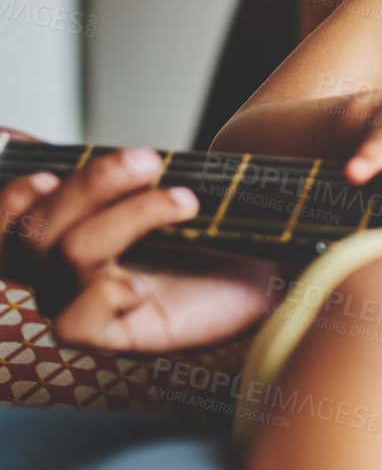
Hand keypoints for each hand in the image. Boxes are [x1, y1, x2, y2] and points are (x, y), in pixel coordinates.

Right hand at [0, 133, 280, 351]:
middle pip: (33, 230)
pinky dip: (104, 295)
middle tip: (149, 160)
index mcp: (61, 231)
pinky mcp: (114, 336)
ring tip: (185, 201)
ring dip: (129, 217)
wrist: (267, 263)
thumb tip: (45, 133)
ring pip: (67, 257)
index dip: (9, 197)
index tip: (47, 169)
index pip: (5, 222)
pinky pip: (73, 325)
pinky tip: (142, 287)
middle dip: (91, 183)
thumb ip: (118, 166)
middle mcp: (59, 272)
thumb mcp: (164, 182)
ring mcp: (83, 305)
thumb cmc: (210, 222)